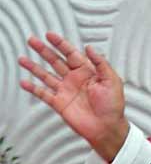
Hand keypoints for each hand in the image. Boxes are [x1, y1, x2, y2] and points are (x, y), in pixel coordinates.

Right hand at [18, 32, 128, 161]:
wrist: (107, 128)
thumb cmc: (113, 106)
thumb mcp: (112, 81)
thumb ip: (101, 63)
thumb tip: (90, 47)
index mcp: (88, 72)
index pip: (72, 54)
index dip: (61, 44)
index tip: (50, 35)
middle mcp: (75, 79)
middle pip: (56, 61)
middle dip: (44, 50)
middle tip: (32, 40)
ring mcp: (66, 91)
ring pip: (46, 75)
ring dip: (34, 67)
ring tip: (22, 59)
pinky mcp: (59, 103)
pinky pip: (43, 93)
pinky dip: (33, 88)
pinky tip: (24, 82)